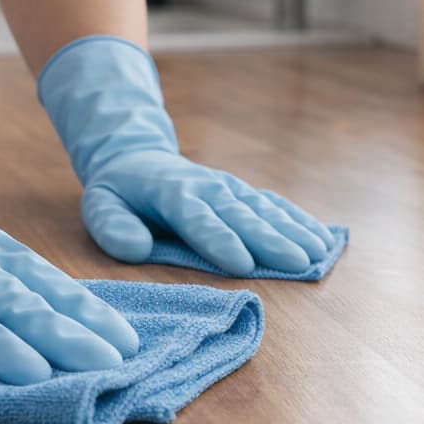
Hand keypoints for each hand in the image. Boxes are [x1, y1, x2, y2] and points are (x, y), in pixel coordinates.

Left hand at [38, 35, 332, 275]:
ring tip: (320, 253)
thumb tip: (136, 248)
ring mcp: (230, 189)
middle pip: (242, 216)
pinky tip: (323, 238)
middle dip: (272, 241)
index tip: (243, 264)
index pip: (198, 219)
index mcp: (173, 193)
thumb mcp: (100, 205)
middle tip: (300, 264)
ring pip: (266, 210)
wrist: (136, 158)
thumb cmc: (118, 192)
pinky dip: (300, 220)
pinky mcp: (244, 194)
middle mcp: (208, 188)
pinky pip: (276, 205)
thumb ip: (113, 227)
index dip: (220, 241)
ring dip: (295, 231)